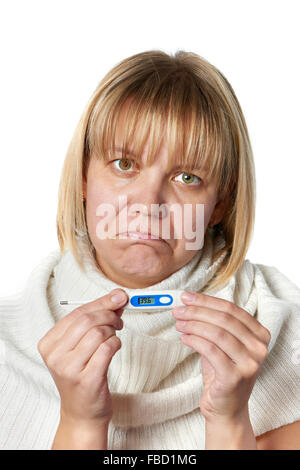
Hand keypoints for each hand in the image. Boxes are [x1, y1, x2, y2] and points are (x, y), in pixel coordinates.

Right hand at [38, 288, 127, 425]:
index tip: (119, 296)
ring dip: (113, 331)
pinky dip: (116, 344)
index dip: (101, 302)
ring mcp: (69, 369)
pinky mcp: (87, 380)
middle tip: (119, 319)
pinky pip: (107, 349)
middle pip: (87, 320)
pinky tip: (115, 347)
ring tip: (114, 337)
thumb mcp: (81, 345)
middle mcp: (55, 356)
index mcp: (49, 343)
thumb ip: (95, 320)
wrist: (82, 413)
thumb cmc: (82, 375)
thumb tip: (117, 297)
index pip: (76, 313)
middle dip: (109, 314)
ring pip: (98, 333)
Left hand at [173, 291, 270, 421]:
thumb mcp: (223, 344)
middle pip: (224, 319)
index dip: (206, 300)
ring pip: (217, 333)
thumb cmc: (222, 372)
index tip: (187, 297)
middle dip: (197, 311)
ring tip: (179, 323)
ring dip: (193, 324)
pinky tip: (184, 338)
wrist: (226, 408)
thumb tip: (189, 302)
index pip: (231, 309)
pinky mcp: (235, 377)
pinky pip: (210, 350)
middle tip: (178, 310)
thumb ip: (213, 323)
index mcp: (260, 334)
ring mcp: (250, 363)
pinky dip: (194, 340)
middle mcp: (259, 348)